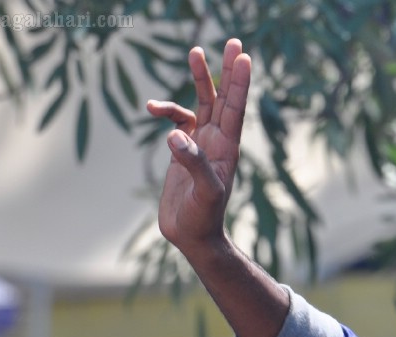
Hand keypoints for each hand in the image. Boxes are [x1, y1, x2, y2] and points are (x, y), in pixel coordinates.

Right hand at [146, 38, 250, 254]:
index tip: (243, 57)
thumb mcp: (203, 193)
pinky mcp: (184, 151)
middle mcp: (218, 141)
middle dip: (227, 70)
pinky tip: (152, 109)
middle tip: (233, 41)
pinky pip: (178, 121)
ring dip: (199, 79)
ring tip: (194, 51)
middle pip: (223, 98)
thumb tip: (177, 136)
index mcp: (227, 148)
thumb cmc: (203, 217)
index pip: (235, 108)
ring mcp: (201, 144)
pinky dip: (167, 111)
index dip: (239, 83)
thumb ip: (193, 164)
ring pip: (203, 103)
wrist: (193, 235)